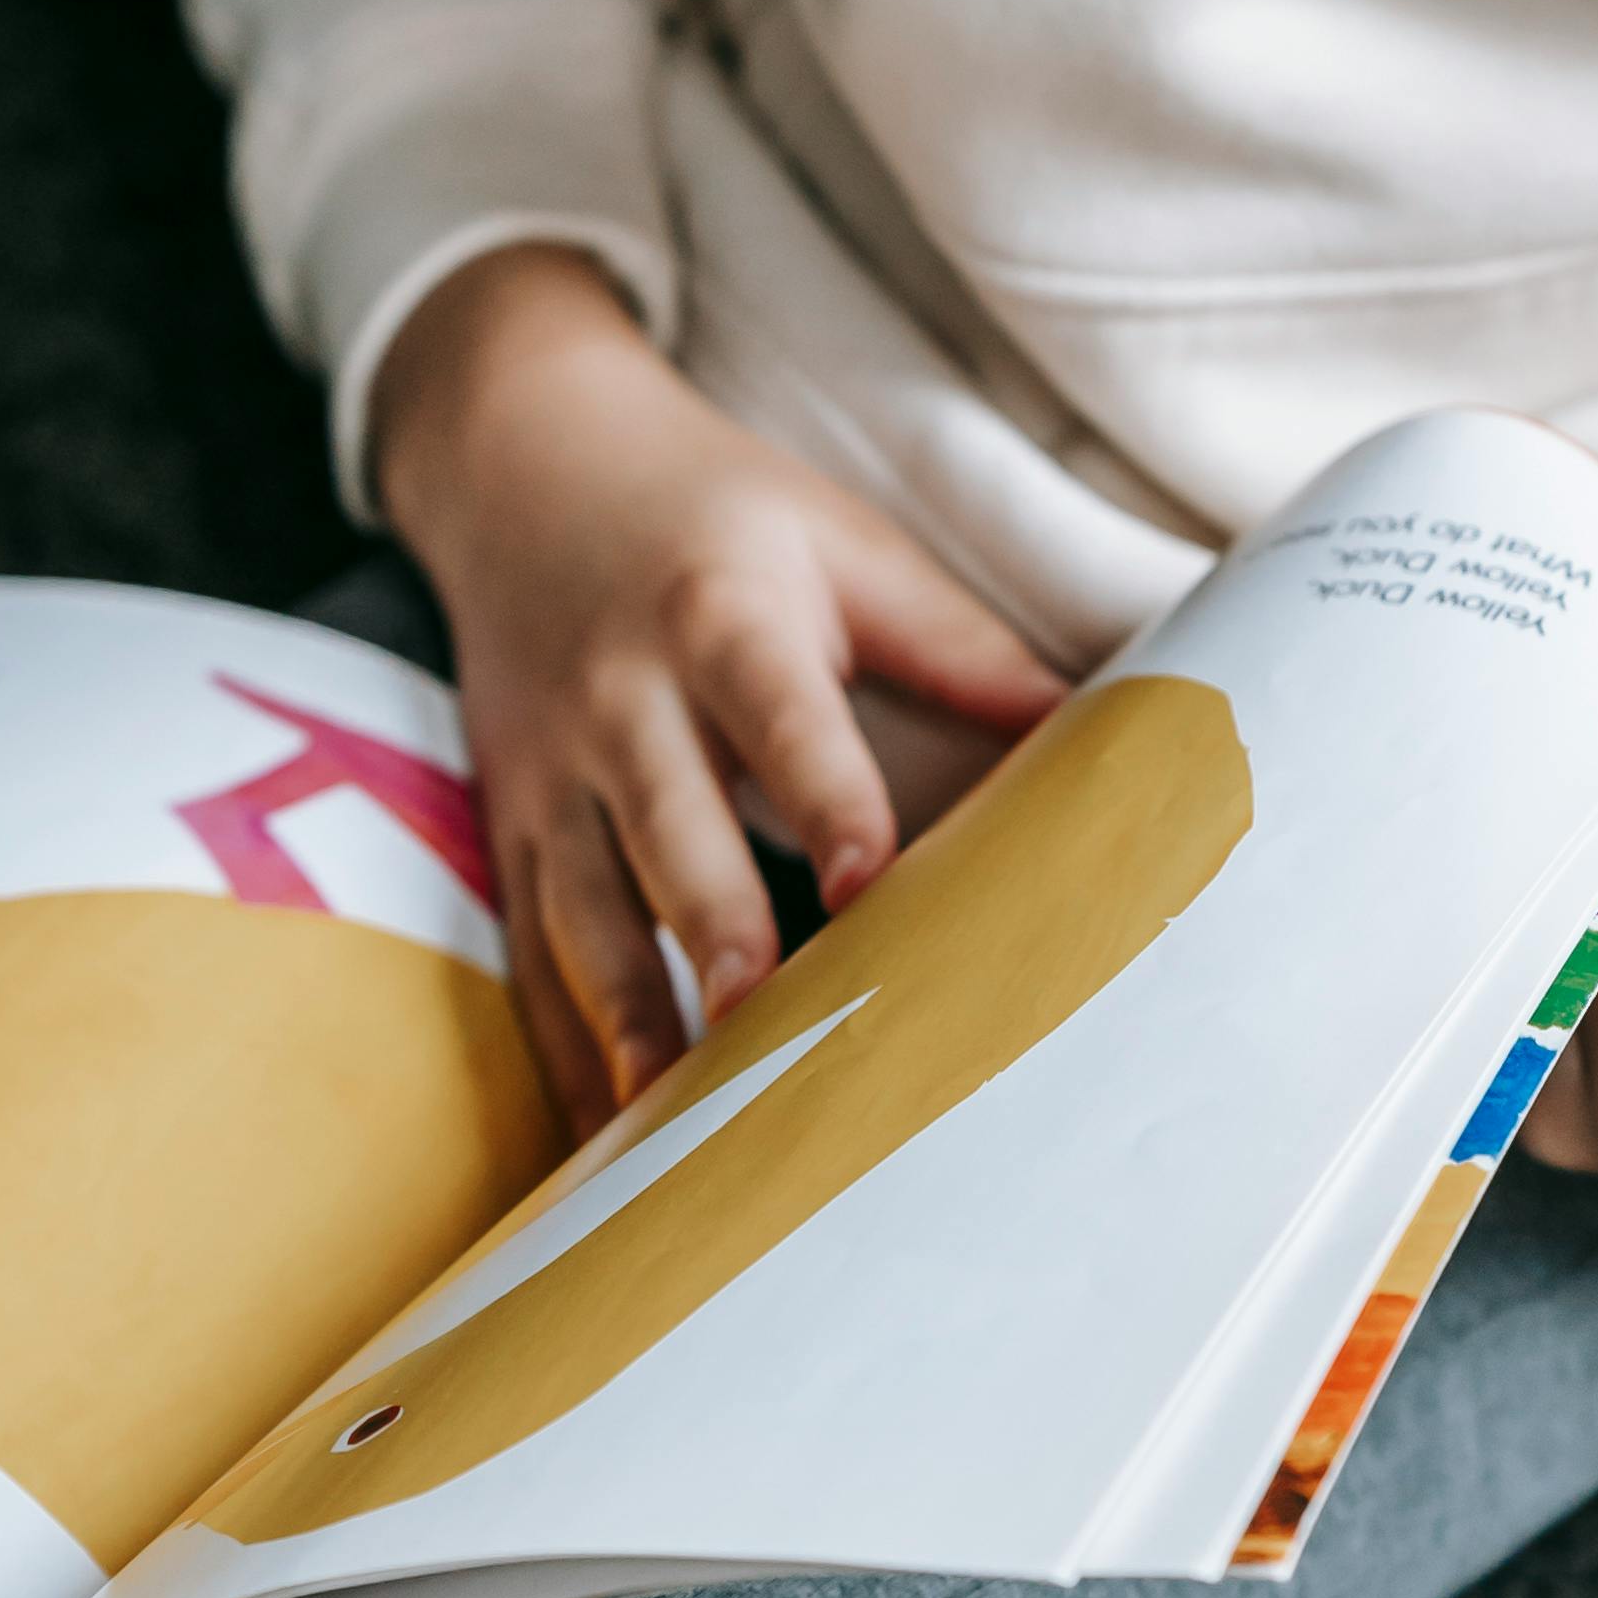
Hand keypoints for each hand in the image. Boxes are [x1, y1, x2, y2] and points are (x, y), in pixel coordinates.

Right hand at [369, 245, 1064, 1134]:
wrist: (521, 460)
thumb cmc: (711, 514)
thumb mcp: (835, 540)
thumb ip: (955, 641)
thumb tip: (1089, 726)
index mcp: (720, 618)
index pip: (779, 715)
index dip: (824, 795)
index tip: (869, 882)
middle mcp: (622, 700)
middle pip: (666, 827)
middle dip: (711, 929)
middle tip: (758, 1024)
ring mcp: (551, 774)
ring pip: (581, 910)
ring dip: (624, 1014)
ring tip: (667, 1121)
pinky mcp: (508, 826)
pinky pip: (528, 952)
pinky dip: (559, 1045)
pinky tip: (602, 1137)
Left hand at [1527, 602, 1597, 1213]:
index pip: (1595, 892)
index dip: (1593, 775)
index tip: (1595, 673)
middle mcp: (1589, 1120)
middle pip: (1542, 917)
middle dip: (1558, 798)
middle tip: (1561, 675)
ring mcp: (1557, 1117)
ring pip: (1519, 935)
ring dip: (1543, 836)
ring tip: (1556, 732)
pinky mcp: (1544, 1091)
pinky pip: (1524, 961)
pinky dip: (1550, 884)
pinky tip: (1554, 810)